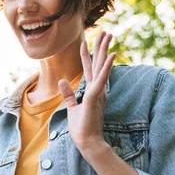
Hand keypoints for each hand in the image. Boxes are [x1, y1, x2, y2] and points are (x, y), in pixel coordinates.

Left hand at [58, 30, 116, 157]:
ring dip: (105, 51)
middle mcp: (97, 89)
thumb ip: (68, 94)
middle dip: (101, 47)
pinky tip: (112, 56)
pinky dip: (106, 68)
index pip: (89, 69)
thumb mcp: (72, 108)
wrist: (88, 143)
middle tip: (105, 31)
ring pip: (102, 67)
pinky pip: (101, 80)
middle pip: (98, 64)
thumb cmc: (82, 128)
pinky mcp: (96, 98)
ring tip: (109, 35)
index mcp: (91, 91)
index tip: (86, 41)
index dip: (87, 54)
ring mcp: (98, 93)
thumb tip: (62, 80)